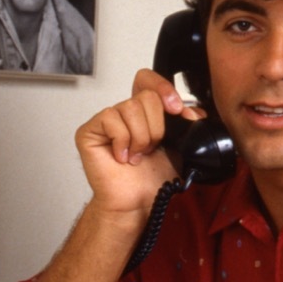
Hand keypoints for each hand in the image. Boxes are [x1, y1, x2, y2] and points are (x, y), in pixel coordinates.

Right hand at [74, 70, 203, 216]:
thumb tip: (192, 110)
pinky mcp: (89, 130)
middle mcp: (125, 112)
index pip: (148, 79)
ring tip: (137, 155)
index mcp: (145, 112)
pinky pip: (111, 118)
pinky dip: (122, 141)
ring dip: (141, 138)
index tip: (177, 110)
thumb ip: (188, 124)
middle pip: (146, 95)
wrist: (137, 202)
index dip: (163, 88)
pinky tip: (122, 157)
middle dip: (157, 127)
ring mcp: (106, 120)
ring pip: (131, 107)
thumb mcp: (182, 147)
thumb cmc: (153, 179)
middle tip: (152, 148)